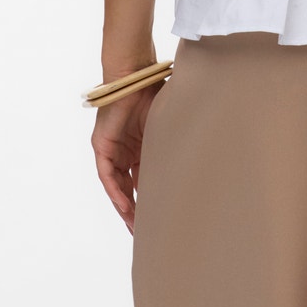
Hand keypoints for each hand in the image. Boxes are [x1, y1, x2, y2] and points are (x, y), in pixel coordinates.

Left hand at [91, 81, 164, 233]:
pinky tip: (126, 207)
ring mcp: (112, 149)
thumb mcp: (167, 125)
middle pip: (129, 188)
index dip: (150, 199)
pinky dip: (116, 192)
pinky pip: (108, 176)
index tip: (160, 218)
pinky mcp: (102, 146)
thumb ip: (175, 141)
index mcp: (140, 146)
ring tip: (135, 228)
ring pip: (117, 186)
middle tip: (145, 233)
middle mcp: (125, 151)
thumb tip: (204, 150)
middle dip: (136, 211)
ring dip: (125, 207)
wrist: (135, 74)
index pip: (143, 179)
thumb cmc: (154, 91)